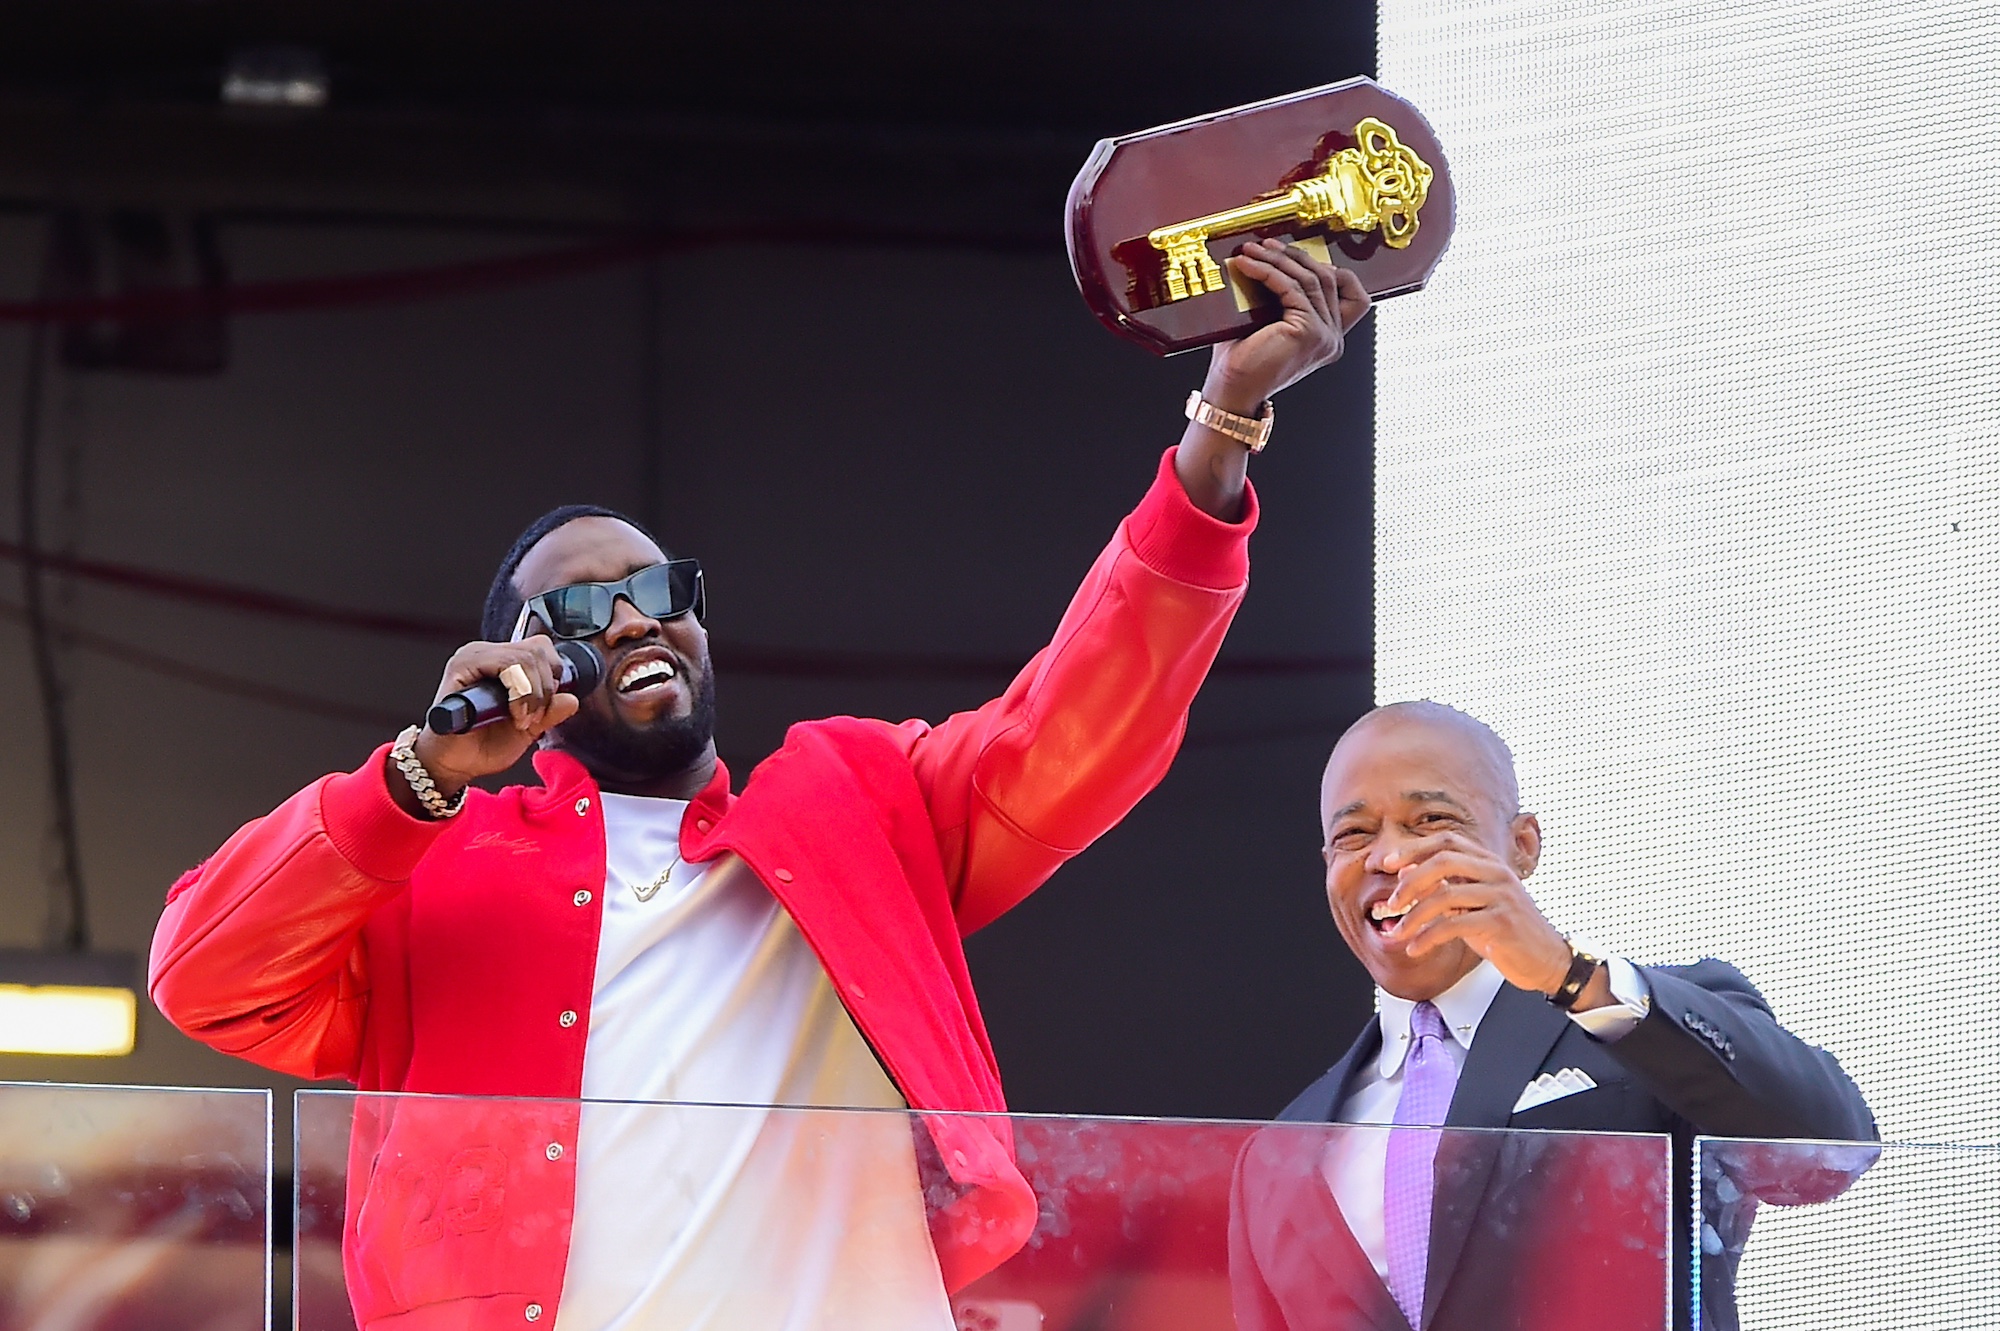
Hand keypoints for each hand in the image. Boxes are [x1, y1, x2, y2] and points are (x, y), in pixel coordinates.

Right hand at [388, 637, 579, 812]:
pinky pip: (505, 665)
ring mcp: (472, 656)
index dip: (553, 676)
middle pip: (538, 649)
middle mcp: (487, 653)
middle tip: (534, 718)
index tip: (545, 708)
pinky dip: (519, 692)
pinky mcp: (461, 666)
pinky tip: (514, 716)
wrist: (453, 764)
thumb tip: (572, 698)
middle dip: (546, 688)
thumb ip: (549, 712)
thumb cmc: (482, 744)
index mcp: (502, 661)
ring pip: (525, 656)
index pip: (541, 648)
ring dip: (533, 693)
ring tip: (522, 719)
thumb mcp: (528, 728)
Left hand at [1200, 239, 1371, 413]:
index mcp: (1328, 338)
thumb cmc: (1242, 361)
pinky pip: (1292, 288)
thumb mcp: (1269, 321)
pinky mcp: (1309, 332)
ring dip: (1278, 259)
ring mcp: (1325, 336)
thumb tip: (1272, 258)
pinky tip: (1247, 264)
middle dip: (1295, 256)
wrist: (1231, 391)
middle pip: (1329, 278)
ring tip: (1252, 250)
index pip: (1352, 295)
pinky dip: (1267, 271)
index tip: (1293, 256)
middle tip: (1267, 245)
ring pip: (1312, 279)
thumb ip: (1282, 296)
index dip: (1328, 268)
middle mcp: (1333, 338)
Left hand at [1380, 833, 1572, 995]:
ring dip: (1414, 916)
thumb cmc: (1506, 932)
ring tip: (1398, 933)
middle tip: (1391, 903)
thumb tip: (1405, 873)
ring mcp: (1501, 896)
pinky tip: (1416, 949)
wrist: (1547, 960)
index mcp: (1488, 862)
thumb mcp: (1472, 905)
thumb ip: (1444, 888)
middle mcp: (1496, 872)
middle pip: (1443, 860)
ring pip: (1445, 895)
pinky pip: (1455, 924)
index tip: (1386, 863)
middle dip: (1410, 881)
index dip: (1414, 848)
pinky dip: (1429, 937)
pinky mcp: (1502, 922)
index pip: (1446, 841)